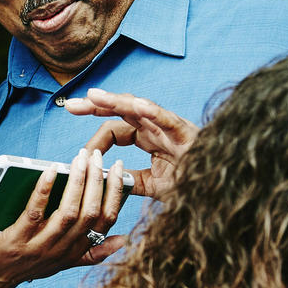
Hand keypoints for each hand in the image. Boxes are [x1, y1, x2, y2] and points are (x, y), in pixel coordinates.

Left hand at [0, 146, 128, 287]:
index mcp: (76, 251)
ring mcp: (40, 247)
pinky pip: (35, 211)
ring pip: (68, 212)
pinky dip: (45, 189)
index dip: (115, 194)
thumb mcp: (62, 262)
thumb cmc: (23, 265)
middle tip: (97, 156)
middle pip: (90, 214)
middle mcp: (62, 251)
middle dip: (97, 181)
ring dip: (77, 182)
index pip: (106, 221)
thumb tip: (122, 239)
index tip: (118, 168)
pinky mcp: (17, 241)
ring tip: (80, 159)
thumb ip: (91, 251)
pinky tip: (50, 170)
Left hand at [63, 88, 198, 197]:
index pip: (115, 129)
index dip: (95, 139)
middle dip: (94, 105)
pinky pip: (168, 118)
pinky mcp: (187, 133)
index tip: (81, 155)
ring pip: (139, 108)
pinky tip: (137, 105)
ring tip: (94, 96)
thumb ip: (130, 181)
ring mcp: (170, 127)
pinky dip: (153, 111)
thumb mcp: (152, 185)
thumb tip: (105, 179)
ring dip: (115, 101)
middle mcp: (157, 127)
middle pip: (121, 110)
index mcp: (148, 137)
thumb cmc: (191, 183)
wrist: (219, 191)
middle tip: (69, 105)